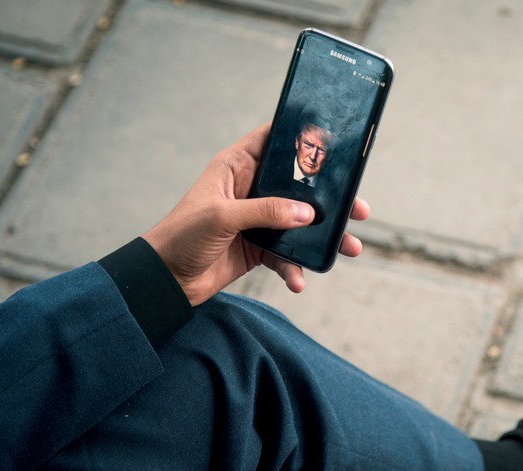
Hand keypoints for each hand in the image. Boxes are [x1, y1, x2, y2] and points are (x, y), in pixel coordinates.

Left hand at [142, 123, 369, 306]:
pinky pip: (286, 255)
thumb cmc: (181, 237)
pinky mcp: (258, 248)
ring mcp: (257, 220)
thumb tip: (307, 214)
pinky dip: (296, 268)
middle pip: (299, 186)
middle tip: (358, 208)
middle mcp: (251, 190)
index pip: (272, 141)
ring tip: (349, 248)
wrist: (164, 281)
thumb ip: (265, 212)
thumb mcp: (222, 217)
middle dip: (330, 199)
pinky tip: (299, 281)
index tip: (333, 142)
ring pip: (301, 223)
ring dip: (325, 237)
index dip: (300, 138)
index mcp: (237, 167)